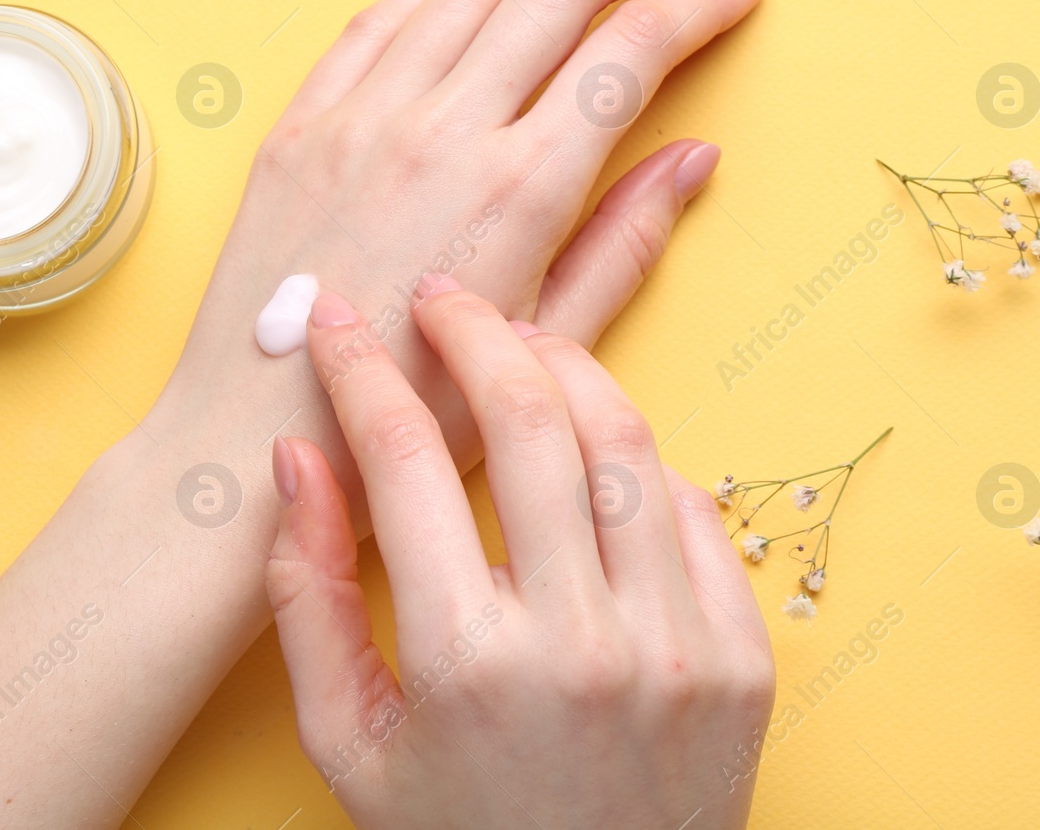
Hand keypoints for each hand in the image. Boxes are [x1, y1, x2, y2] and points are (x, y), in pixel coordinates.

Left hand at [162, 0, 766, 513]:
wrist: (249, 438)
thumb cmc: (405, 422)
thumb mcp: (539, 351)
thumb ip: (622, 245)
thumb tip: (692, 157)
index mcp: (516, 193)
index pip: (629, 54)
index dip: (699, 3)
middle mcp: (439, 133)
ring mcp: (360, 118)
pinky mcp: (302, 124)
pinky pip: (381, 18)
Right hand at [265, 282, 773, 829]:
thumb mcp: (348, 741)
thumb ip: (308, 596)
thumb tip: (296, 458)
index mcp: (468, 664)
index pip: (406, 461)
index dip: (361, 371)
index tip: (335, 319)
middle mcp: (585, 642)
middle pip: (534, 418)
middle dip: (476, 330)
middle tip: (441, 299)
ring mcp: (679, 645)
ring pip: (627, 442)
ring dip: (565, 368)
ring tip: (517, 347)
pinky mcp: (743, 655)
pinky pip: (695, 510)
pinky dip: (636, 459)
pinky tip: (591, 448)